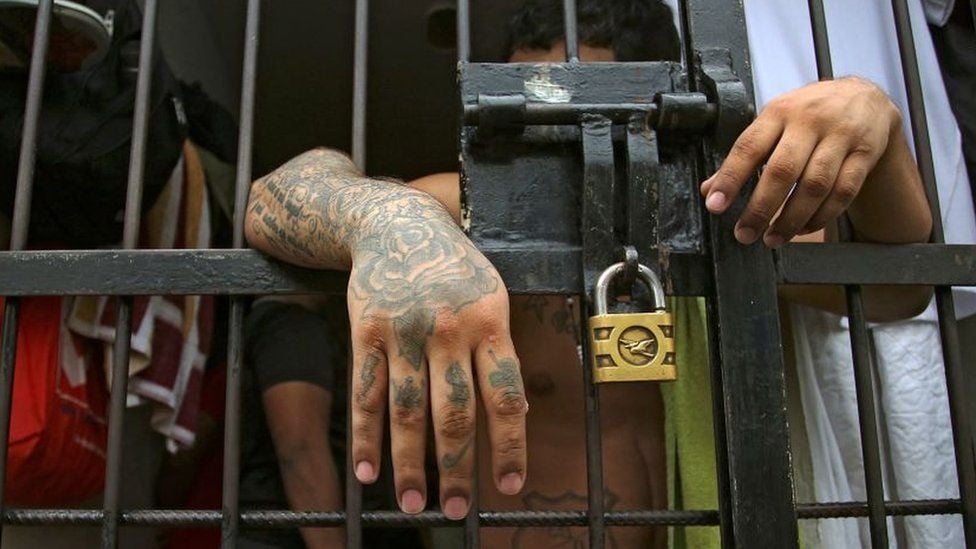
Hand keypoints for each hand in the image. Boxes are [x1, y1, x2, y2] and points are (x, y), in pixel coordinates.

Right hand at [346, 190, 527, 519]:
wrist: (396, 225)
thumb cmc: (454, 269)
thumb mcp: (492, 295)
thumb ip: (499, 351)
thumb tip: (515, 416)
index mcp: (489, 321)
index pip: (506, 396)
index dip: (510, 446)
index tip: (512, 487)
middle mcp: (448, 329)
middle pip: (455, 412)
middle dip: (457, 469)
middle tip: (456, 512)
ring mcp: (404, 331)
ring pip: (408, 410)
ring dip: (409, 464)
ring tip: (413, 504)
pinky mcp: (365, 332)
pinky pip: (366, 393)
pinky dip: (366, 436)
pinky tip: (368, 472)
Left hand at [700, 77, 902, 246]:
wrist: (866, 96)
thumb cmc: (810, 113)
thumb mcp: (774, 122)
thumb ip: (745, 155)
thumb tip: (710, 190)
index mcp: (779, 112)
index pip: (749, 147)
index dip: (730, 178)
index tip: (715, 205)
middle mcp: (809, 122)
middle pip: (783, 170)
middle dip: (761, 208)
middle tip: (744, 234)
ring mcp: (840, 136)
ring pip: (814, 185)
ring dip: (791, 218)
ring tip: (772, 238)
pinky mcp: (865, 153)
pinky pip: (843, 191)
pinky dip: (822, 216)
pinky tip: (803, 228)